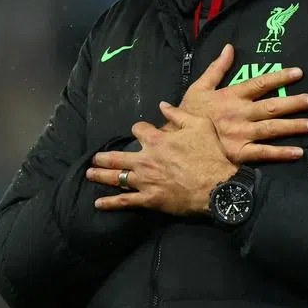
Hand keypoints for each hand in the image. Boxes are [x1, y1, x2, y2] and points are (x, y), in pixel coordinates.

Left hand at [87, 103, 234, 215]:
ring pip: (116, 177)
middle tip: (95, 157)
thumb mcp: (200, 126)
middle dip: (104, 156)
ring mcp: (145, 181)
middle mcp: (146, 159)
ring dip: (101, 175)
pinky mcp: (149, 199)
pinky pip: (125, 201)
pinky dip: (110, 202)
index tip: (139, 131)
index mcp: (157, 140)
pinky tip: (98, 203)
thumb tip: (162, 105)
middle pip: (117, 156)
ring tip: (90, 173)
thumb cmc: (210, 156)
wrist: (218, 188)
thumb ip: (178, 114)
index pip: (138, 129)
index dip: (138, 129)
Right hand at [161, 43, 307, 163]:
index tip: (299, 72)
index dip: (280, 77)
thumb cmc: (189, 113)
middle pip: (272, 106)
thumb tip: (229, 48)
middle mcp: (239, 114)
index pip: (260, 83)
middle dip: (296, 102)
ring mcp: (240, 134)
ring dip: (295, 126)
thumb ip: (216, 68)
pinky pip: (264, 153)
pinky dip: (282, 153)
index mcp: (230, 96)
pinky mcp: (240, 154)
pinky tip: (300, 151)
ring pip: (273, 128)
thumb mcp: (199, 87)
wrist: (175, 141)